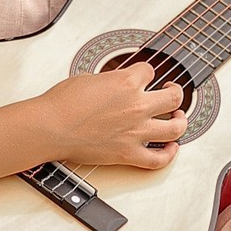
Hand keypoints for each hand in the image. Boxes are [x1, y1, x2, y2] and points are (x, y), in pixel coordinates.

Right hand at [35, 64, 186, 172]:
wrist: (50, 127)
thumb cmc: (62, 103)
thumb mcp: (89, 78)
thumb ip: (111, 81)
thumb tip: (116, 86)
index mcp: (126, 82)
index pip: (149, 70)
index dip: (146, 72)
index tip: (143, 76)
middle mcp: (137, 106)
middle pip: (174, 97)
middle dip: (175, 92)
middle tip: (172, 92)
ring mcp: (135, 132)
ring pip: (175, 128)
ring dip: (180, 121)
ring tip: (178, 118)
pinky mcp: (128, 154)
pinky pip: (158, 159)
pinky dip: (169, 155)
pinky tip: (171, 148)